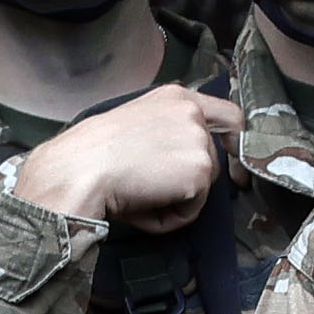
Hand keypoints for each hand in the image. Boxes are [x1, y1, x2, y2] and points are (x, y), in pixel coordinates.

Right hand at [8, 87, 244, 229]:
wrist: (78, 170)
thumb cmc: (91, 155)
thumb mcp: (135, 126)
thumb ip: (166, 132)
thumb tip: (179, 161)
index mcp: (175, 96)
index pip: (227, 115)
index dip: (234, 142)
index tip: (235, 164)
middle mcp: (192, 113)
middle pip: (212, 158)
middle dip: (189, 180)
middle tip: (152, 189)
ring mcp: (199, 140)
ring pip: (203, 185)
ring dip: (176, 200)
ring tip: (140, 195)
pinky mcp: (200, 170)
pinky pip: (195, 208)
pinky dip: (171, 216)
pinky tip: (144, 205)